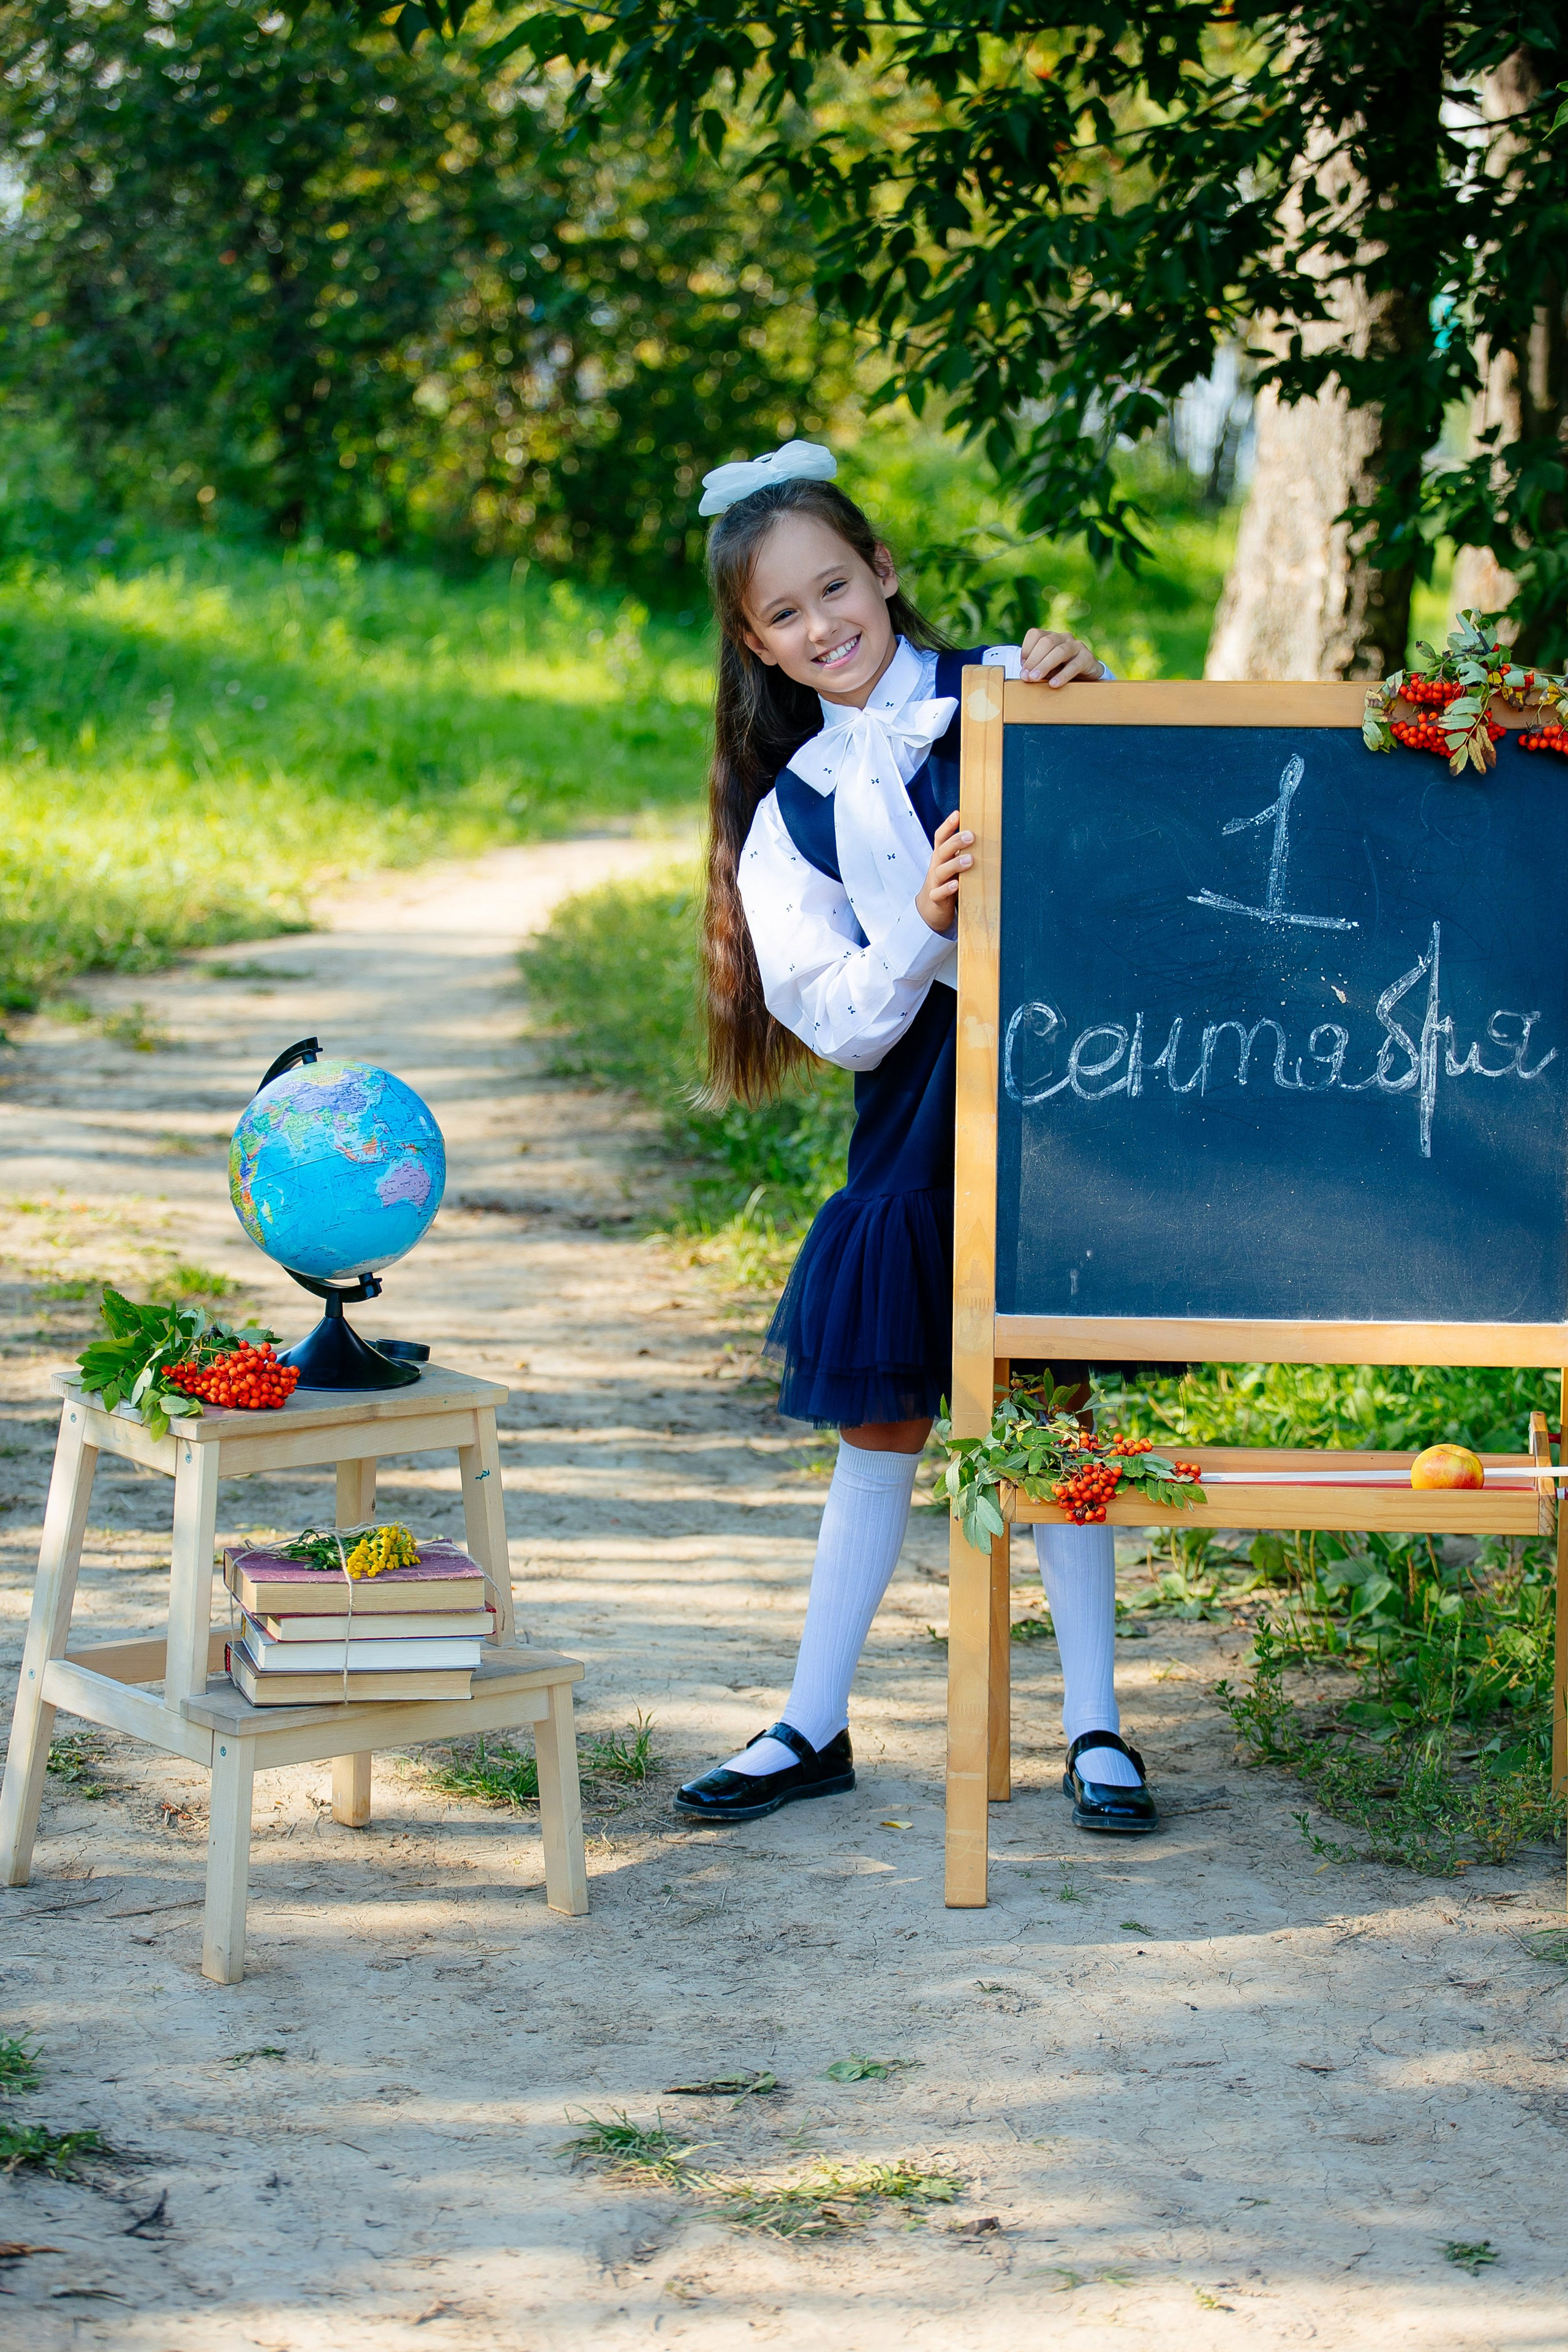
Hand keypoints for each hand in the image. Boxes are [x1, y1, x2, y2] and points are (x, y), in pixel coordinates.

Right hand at [916, 810, 972, 933]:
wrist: (931, 909)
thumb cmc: (948, 882)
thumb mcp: (953, 865)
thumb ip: (965, 852)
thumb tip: (989, 837)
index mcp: (941, 857)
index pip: (940, 838)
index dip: (947, 826)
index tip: (957, 814)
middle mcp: (936, 867)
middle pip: (941, 851)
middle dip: (955, 842)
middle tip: (971, 836)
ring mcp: (935, 883)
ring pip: (941, 871)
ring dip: (954, 864)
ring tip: (970, 860)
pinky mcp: (936, 899)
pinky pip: (939, 893)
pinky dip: (947, 889)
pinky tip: (957, 885)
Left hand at [1020, 628, 1104, 685]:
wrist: (1088, 677)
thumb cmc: (1061, 672)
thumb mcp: (1045, 669)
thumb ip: (1035, 669)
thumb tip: (1024, 675)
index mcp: (1050, 637)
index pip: (1035, 634)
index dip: (1026, 649)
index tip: (1021, 667)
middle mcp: (1063, 638)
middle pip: (1046, 642)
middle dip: (1033, 660)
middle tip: (1025, 676)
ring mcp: (1076, 646)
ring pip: (1059, 651)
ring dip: (1045, 665)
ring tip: (1035, 678)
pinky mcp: (1087, 657)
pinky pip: (1075, 665)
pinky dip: (1063, 675)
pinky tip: (1054, 684)